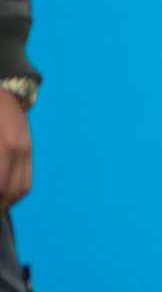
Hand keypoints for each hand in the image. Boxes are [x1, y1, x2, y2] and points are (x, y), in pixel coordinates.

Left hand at [0, 90, 28, 207]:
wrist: (4, 89)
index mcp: (3, 146)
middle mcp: (17, 151)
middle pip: (9, 191)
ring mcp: (25, 150)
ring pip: (19, 189)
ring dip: (5, 202)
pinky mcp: (27, 150)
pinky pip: (25, 179)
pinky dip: (14, 193)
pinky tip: (4, 197)